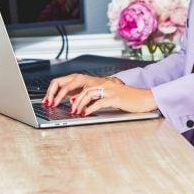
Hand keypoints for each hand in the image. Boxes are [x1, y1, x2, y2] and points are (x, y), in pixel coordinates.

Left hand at [43, 74, 157, 115]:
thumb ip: (91, 96)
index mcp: (97, 81)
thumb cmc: (126, 99)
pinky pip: (100, 101)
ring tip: (72, 112)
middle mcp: (101, 82)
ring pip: (87, 92)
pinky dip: (90, 108)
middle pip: (75, 82)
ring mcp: (109, 89)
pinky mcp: (116, 97)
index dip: (58, 88)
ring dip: (76, 103)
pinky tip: (85, 114)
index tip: (49, 98)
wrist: (145, 98)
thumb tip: (74, 102)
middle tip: (53, 104)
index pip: (72, 79)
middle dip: (61, 93)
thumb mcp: (106, 95)